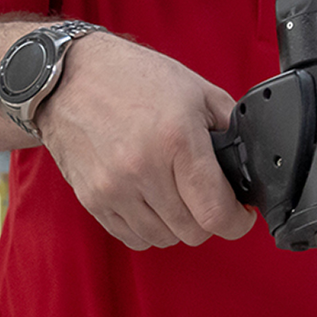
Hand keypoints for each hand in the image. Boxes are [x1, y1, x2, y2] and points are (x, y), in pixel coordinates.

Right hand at [35, 34, 256, 249]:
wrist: (68, 77)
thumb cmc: (132, 77)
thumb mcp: (195, 90)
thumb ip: (228, 127)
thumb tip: (248, 163)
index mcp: (176, 140)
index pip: (215, 213)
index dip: (237, 221)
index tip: (239, 215)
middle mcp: (143, 169)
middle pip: (192, 232)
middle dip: (209, 220)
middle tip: (207, 197)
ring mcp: (113, 188)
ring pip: (163, 239)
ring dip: (177, 225)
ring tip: (176, 195)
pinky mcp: (92, 200)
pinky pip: (132, 237)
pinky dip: (148, 227)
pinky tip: (151, 200)